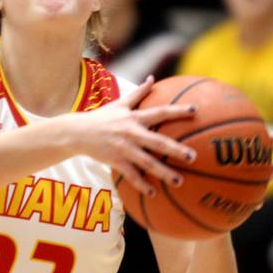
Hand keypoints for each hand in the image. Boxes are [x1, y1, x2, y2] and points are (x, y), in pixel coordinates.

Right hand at [75, 76, 196, 195]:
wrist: (77, 132)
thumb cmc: (101, 117)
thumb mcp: (119, 103)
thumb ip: (138, 93)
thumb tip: (152, 78)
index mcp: (134, 118)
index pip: (160, 112)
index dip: (177, 111)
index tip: (196, 111)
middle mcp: (130, 132)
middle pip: (157, 141)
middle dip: (176, 149)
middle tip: (193, 157)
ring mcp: (123, 148)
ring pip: (146, 162)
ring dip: (163, 172)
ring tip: (179, 181)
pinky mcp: (115, 160)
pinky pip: (130, 175)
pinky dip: (141, 184)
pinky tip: (153, 194)